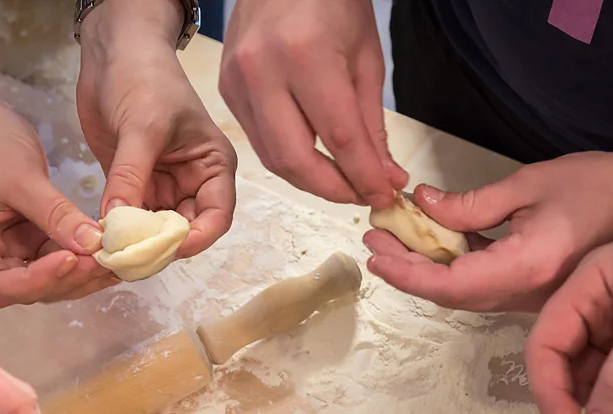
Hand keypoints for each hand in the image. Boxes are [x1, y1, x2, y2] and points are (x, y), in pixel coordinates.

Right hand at [0, 94, 115, 307]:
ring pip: (47, 280)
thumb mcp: (19, 176)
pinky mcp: (27, 241)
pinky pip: (57, 259)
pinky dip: (82, 258)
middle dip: (67, 279)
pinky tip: (110, 253)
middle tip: (106, 262)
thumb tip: (92, 244)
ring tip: (115, 260)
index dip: (38, 281)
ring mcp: (5, 252)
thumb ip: (55, 214)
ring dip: (81, 274)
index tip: (72, 260)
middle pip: (26, 289)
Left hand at [78, 0, 236, 256]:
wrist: (112, 52)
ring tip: (113, 250)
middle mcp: (193, 181)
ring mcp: (163, 184)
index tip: (169, 248)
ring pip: (155, 227)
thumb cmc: (144, 78)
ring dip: (137, 239)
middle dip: (161, 243)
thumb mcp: (142, 127)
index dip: (198, 238)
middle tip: (132, 256)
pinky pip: (130, 215)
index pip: (216, 215)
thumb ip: (131, 176)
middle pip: (185, 228)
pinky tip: (101, 234)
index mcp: (213, 167)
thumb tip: (116, 225)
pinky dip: (118, 227)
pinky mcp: (134, 183)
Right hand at [220, 0, 405, 206]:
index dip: (365, 176)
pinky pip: (259, 140)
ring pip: (273, 157)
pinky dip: (289, 157)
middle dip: (333, 189)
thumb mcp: (366, 58)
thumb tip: (384, 177)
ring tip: (343, 181)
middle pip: (295, 159)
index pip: (339, 138)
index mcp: (305, 55)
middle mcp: (262, 71)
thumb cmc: (332, 1)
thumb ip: (372, 124)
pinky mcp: (226, 89)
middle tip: (362, 195)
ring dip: (311, 179)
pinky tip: (315, 158)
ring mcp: (237, 81)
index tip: (385, 195)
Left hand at [363, 150, 612, 312]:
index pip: (450, 286)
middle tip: (374, 239)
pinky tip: (437, 240)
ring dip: (427, 270)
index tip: (376, 253)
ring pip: (467, 295)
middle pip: (452, 296)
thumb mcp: (531, 185)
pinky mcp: (538, 291)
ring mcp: (534, 298)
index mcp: (526, 268)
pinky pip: (487, 287)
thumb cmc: (602, 186)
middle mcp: (528, 295)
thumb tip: (425, 206)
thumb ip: (474, 203)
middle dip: (408, 270)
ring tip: (394, 238)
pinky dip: (456, 267)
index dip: (407, 274)